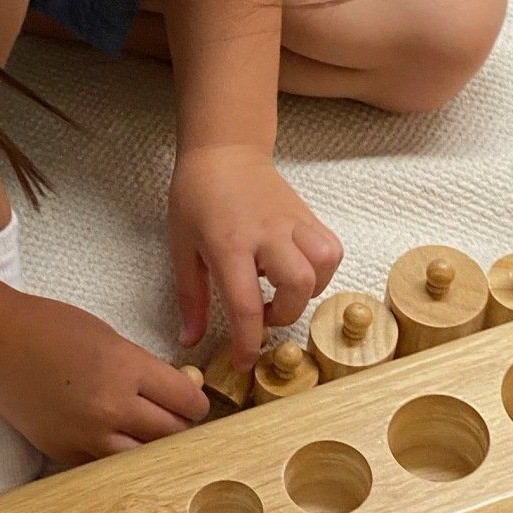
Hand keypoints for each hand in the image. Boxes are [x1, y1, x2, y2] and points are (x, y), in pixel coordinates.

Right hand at [0, 292, 207, 465]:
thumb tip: (178, 394)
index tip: (194, 402)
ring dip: (152, 448)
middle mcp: (110, 406)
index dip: (196, 402)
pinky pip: (106, 466)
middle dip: (181, 426)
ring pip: (143, 459)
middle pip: (172, 434)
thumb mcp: (111, 338)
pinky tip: (116, 443)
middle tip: (177, 420)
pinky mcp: (64, 452)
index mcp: (126, 369)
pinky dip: (117, 458)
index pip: (187, 401)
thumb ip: (145, 368)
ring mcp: (86, 435)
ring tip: (150, 436)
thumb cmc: (52, 329)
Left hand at [169, 145, 342, 360]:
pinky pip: (331, 248)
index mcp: (229, 244)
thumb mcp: (181, 247)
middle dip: (286, 313)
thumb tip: (190, 340)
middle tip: (264, 313)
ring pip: (325, 263)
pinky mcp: (308, 215)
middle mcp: (267, 233)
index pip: (246, 304)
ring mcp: (293, 221)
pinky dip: (322, 268)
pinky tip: (298, 270)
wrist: (224, 151)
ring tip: (284, 290)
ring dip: (309, 290)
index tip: (245, 361)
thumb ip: (190, 297)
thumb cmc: (196, 198)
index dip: (248, 341)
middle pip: (299, 285)